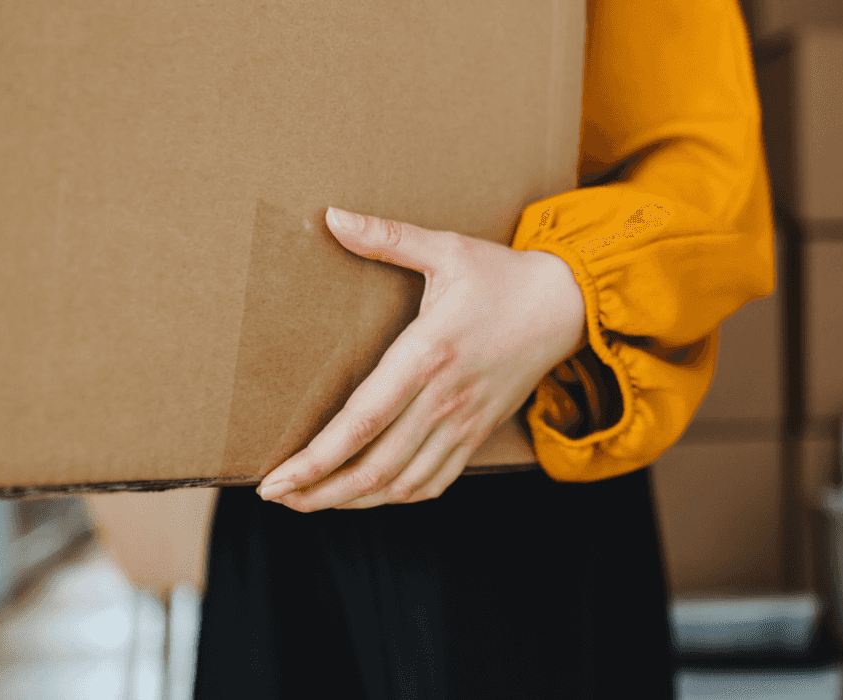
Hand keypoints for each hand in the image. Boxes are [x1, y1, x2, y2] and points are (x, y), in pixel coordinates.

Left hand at [256, 207, 585, 510]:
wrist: (566, 306)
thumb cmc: (501, 276)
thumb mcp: (446, 248)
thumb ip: (387, 237)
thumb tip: (331, 217)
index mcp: (428, 353)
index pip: (363, 420)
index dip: (316, 458)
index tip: (276, 477)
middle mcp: (444, 398)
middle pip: (374, 465)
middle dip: (319, 490)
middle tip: (277, 496)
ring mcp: (464, 422)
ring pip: (401, 483)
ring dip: (352, 499)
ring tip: (309, 501)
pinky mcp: (478, 433)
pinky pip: (434, 482)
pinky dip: (396, 497)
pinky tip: (367, 494)